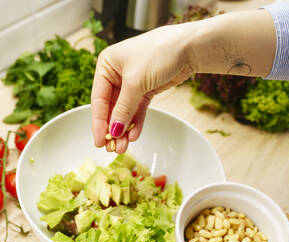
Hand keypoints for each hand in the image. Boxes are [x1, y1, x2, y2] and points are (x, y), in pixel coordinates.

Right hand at [91, 24, 196, 152]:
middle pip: (110, 107)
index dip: (98, 122)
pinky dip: (135, 122)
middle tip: (112, 147)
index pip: (98, 99)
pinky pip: (137, 109)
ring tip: (123, 147)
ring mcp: (131, 82)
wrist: (190, 47)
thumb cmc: (159, 53)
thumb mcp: (136, 82)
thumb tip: (113, 130)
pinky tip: (133, 135)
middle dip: (112, 128)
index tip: (99, 140)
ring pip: (124, 111)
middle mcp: (116, 73)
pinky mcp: (146, 89)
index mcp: (106, 65)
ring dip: (123, 129)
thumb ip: (123, 108)